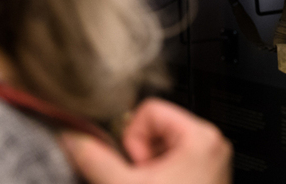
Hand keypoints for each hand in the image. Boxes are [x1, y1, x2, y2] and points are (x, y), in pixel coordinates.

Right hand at [61, 99, 231, 183]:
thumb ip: (95, 159)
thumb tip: (73, 138)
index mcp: (200, 136)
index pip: (150, 109)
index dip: (134, 138)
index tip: (138, 165)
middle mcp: (211, 142)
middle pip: (158, 126)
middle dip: (143, 155)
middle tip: (147, 180)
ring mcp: (211, 158)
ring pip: (164, 143)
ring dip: (151, 167)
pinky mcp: (208, 172)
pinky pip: (175, 157)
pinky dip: (162, 174)